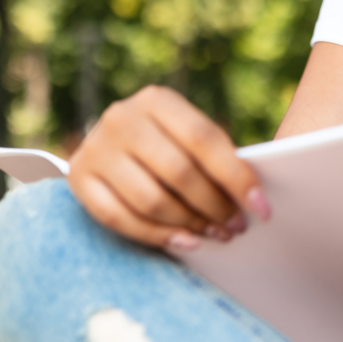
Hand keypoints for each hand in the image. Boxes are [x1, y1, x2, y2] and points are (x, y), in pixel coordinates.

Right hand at [68, 85, 269, 254]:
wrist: (109, 141)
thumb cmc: (166, 141)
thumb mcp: (186, 133)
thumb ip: (212, 155)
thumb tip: (253, 198)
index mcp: (157, 99)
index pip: (204, 139)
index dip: (237, 176)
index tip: (262, 207)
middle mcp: (122, 118)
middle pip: (178, 172)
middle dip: (214, 206)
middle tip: (236, 226)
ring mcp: (96, 148)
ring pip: (151, 200)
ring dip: (190, 224)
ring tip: (215, 234)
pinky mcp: (80, 179)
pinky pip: (120, 219)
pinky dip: (157, 236)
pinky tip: (185, 242)